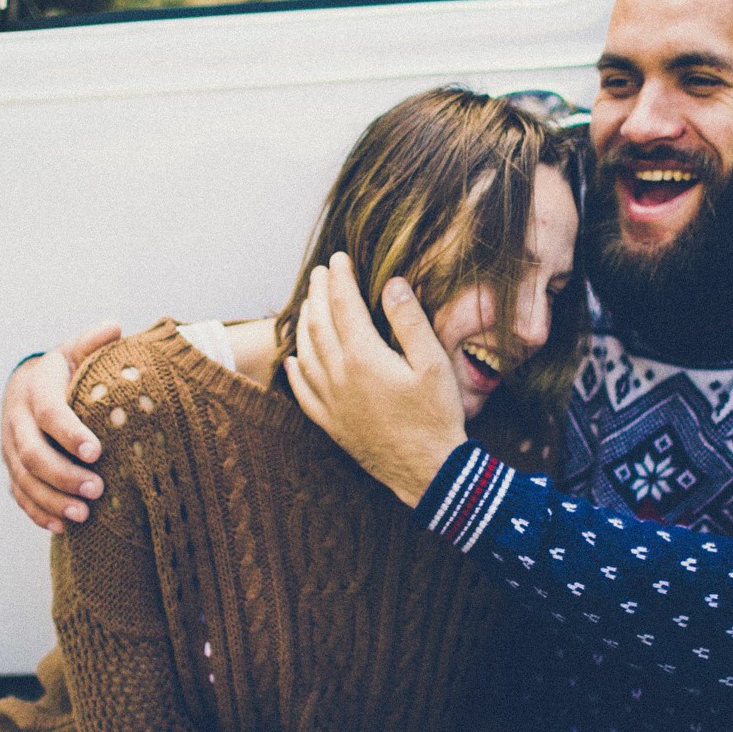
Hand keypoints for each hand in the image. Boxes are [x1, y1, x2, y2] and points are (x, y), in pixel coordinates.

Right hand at [2, 319, 122, 531]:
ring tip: (83, 516)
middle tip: (96, 491)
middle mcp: (17, 421)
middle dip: (64, 475)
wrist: (25, 387)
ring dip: (52, 500)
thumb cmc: (64, 371)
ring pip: (24, 480)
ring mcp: (10, 448)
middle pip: (33, 454)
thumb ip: (94, 343)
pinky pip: (20, 495)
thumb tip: (115, 328)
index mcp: (36, 390)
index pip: (50, 413)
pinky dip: (38, 513)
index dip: (70, 433)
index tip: (97, 451)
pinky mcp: (12, 468)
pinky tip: (61, 528)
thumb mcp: (76, 352)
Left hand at [285, 252, 466, 507]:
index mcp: (364, 357)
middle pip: (319, 325)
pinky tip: (295, 360)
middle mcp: (339, 377)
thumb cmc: (437, 417)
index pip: (343, 305)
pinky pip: (303, 393)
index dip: (339, 278)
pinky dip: (296, 372)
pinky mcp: (332, 425)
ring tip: (308, 306)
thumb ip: (410, 321)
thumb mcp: (434, 364)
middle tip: (320, 273)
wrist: (429, 472)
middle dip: (318, 294)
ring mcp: (331, 403)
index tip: (338, 258)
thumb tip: (392, 284)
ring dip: (304, 325)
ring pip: (306, 354)